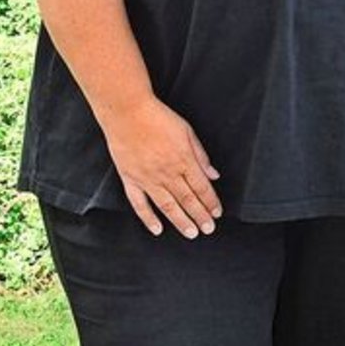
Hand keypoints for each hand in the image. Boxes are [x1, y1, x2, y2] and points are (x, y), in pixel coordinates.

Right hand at [104, 98, 220, 236]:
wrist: (127, 111)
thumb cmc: (157, 118)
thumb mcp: (187, 131)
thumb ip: (200, 155)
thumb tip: (213, 174)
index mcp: (184, 161)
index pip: (202, 188)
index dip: (211, 202)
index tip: (217, 213)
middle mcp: (167, 173)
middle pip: (188, 200)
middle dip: (200, 216)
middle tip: (208, 229)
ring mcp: (148, 178)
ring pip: (167, 206)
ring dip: (181, 221)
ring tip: (191, 233)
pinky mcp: (130, 179)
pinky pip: (140, 204)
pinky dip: (148, 218)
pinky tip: (157, 229)